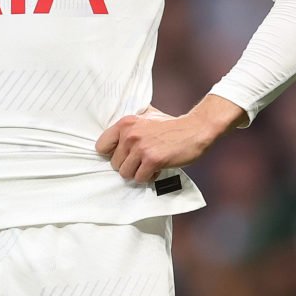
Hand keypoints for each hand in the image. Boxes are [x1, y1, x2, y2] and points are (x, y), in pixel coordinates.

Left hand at [95, 96, 243, 183]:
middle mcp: (130, 134)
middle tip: (142, 161)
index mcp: (125, 124)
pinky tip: (157, 168)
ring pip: (125, 173)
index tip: (123, 155)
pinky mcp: (152, 160)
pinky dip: (149, 177)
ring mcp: (141, 148)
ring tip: (149, 165)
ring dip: (138, 173)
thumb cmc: (170, 125)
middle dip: (128, 166)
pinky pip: (140, 178)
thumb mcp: (147, 116)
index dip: (112, 154)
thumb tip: (113, 139)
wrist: (195, 129)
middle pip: (114, 164)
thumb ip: (130, 125)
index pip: (101, 146)